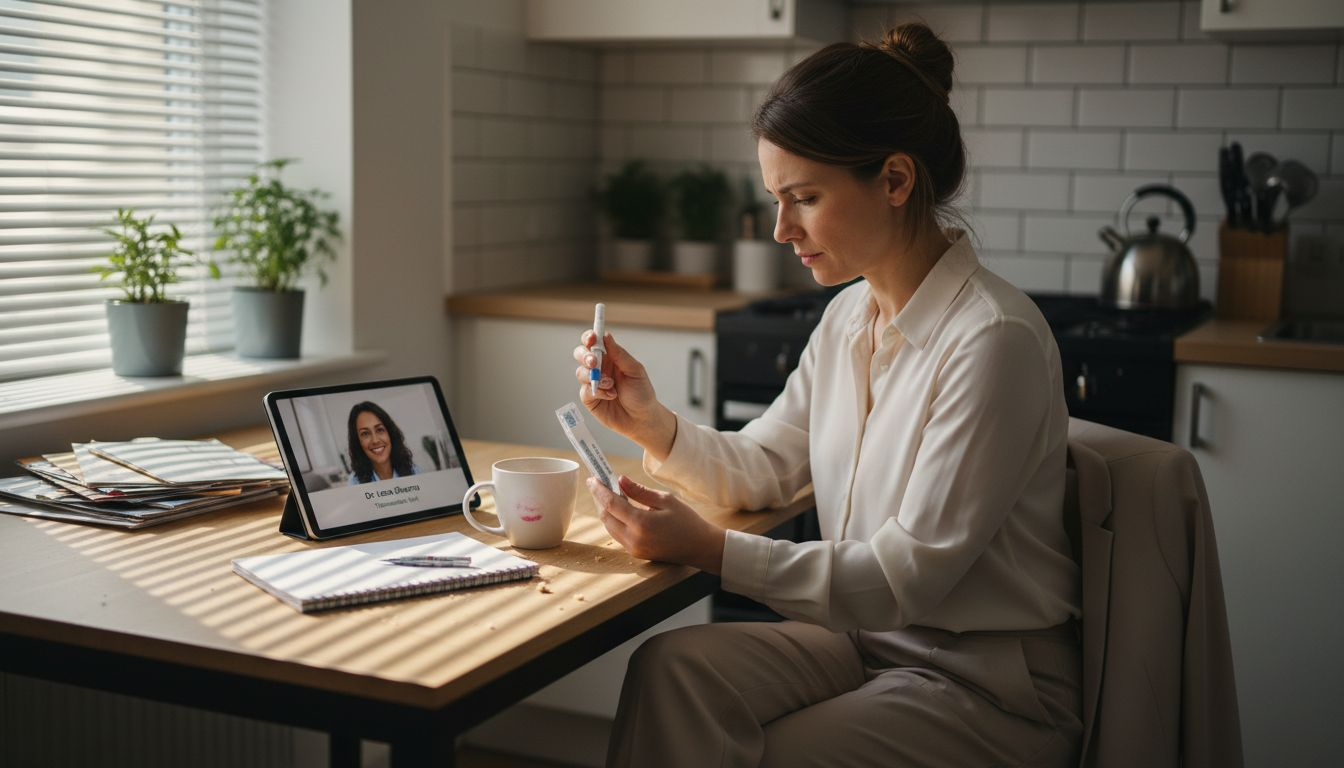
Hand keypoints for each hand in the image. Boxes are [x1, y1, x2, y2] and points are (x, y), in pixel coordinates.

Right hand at [573, 331, 676, 458]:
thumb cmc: (641, 394)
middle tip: (594, 362)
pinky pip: (584, 391)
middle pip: (581, 354)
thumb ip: (620, 354)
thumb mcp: (635, 371)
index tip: (592, 338)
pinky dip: (598, 392)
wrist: (642, 419)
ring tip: (611, 384)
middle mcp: (599, 368)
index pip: (594, 342)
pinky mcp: (589, 398)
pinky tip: (611, 395)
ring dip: (594, 377)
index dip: (589, 337)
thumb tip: (606, 336)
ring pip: (580, 372)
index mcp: (610, 357)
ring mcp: (593, 383)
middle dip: (585, 356)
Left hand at [587, 475, 724, 574]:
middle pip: (605, 516)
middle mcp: (633, 539)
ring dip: (606, 510)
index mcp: (641, 524)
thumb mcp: (666, 500)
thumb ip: (640, 491)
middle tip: (598, 483)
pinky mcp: (635, 553)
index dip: (599, 490)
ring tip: (607, 493)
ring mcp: (633, 548)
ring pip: (609, 526)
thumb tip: (620, 480)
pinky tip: (619, 508)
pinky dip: (614, 520)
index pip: (611, 504)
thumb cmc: (687, 521)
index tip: (592, 478)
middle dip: (599, 499)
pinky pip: (617, 534)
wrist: (699, 547)